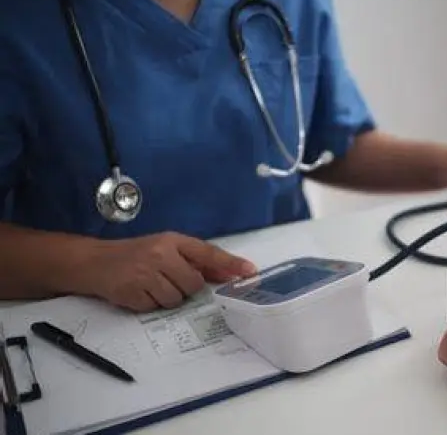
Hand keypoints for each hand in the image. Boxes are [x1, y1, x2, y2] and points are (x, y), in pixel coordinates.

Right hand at [72, 232, 256, 311]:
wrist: (94, 262)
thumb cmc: (136, 255)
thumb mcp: (165, 249)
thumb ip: (195, 261)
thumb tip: (228, 274)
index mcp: (172, 241)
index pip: (208, 252)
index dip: (230, 263)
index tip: (250, 272)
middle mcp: (161, 254)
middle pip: (193, 284)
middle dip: (184, 287)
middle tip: (166, 280)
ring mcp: (145, 273)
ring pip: (176, 299)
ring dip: (166, 298)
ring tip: (150, 285)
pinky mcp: (132, 292)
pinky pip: (155, 307)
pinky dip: (149, 304)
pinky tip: (138, 292)